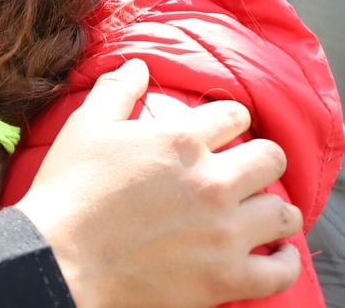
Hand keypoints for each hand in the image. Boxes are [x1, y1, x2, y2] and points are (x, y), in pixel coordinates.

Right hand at [15, 58, 302, 307]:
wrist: (59, 259)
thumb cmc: (68, 191)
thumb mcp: (85, 126)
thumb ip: (116, 90)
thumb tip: (140, 65)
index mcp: (181, 141)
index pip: (234, 115)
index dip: (229, 120)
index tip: (222, 132)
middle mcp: (213, 182)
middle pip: (271, 159)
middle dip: (261, 159)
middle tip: (245, 170)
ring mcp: (224, 233)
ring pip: (283, 212)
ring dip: (274, 208)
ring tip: (260, 211)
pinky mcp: (226, 278)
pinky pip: (281, 270)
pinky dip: (285, 260)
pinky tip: (277, 252)